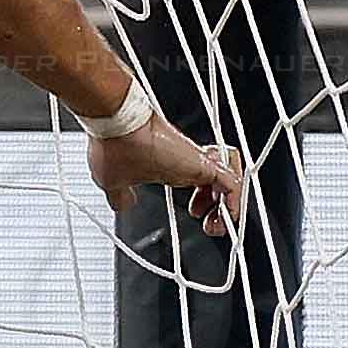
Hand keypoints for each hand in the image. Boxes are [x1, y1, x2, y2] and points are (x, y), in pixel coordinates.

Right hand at [88, 113, 245, 238]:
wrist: (118, 124)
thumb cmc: (115, 147)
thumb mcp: (113, 181)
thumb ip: (121, 195)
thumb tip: (124, 205)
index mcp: (170, 167)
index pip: (200, 183)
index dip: (204, 202)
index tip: (195, 214)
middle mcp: (188, 162)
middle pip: (220, 183)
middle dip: (219, 209)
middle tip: (209, 224)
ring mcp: (197, 161)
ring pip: (232, 183)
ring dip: (229, 208)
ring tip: (216, 224)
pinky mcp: (205, 164)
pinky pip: (233, 184)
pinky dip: (234, 203)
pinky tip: (228, 215)